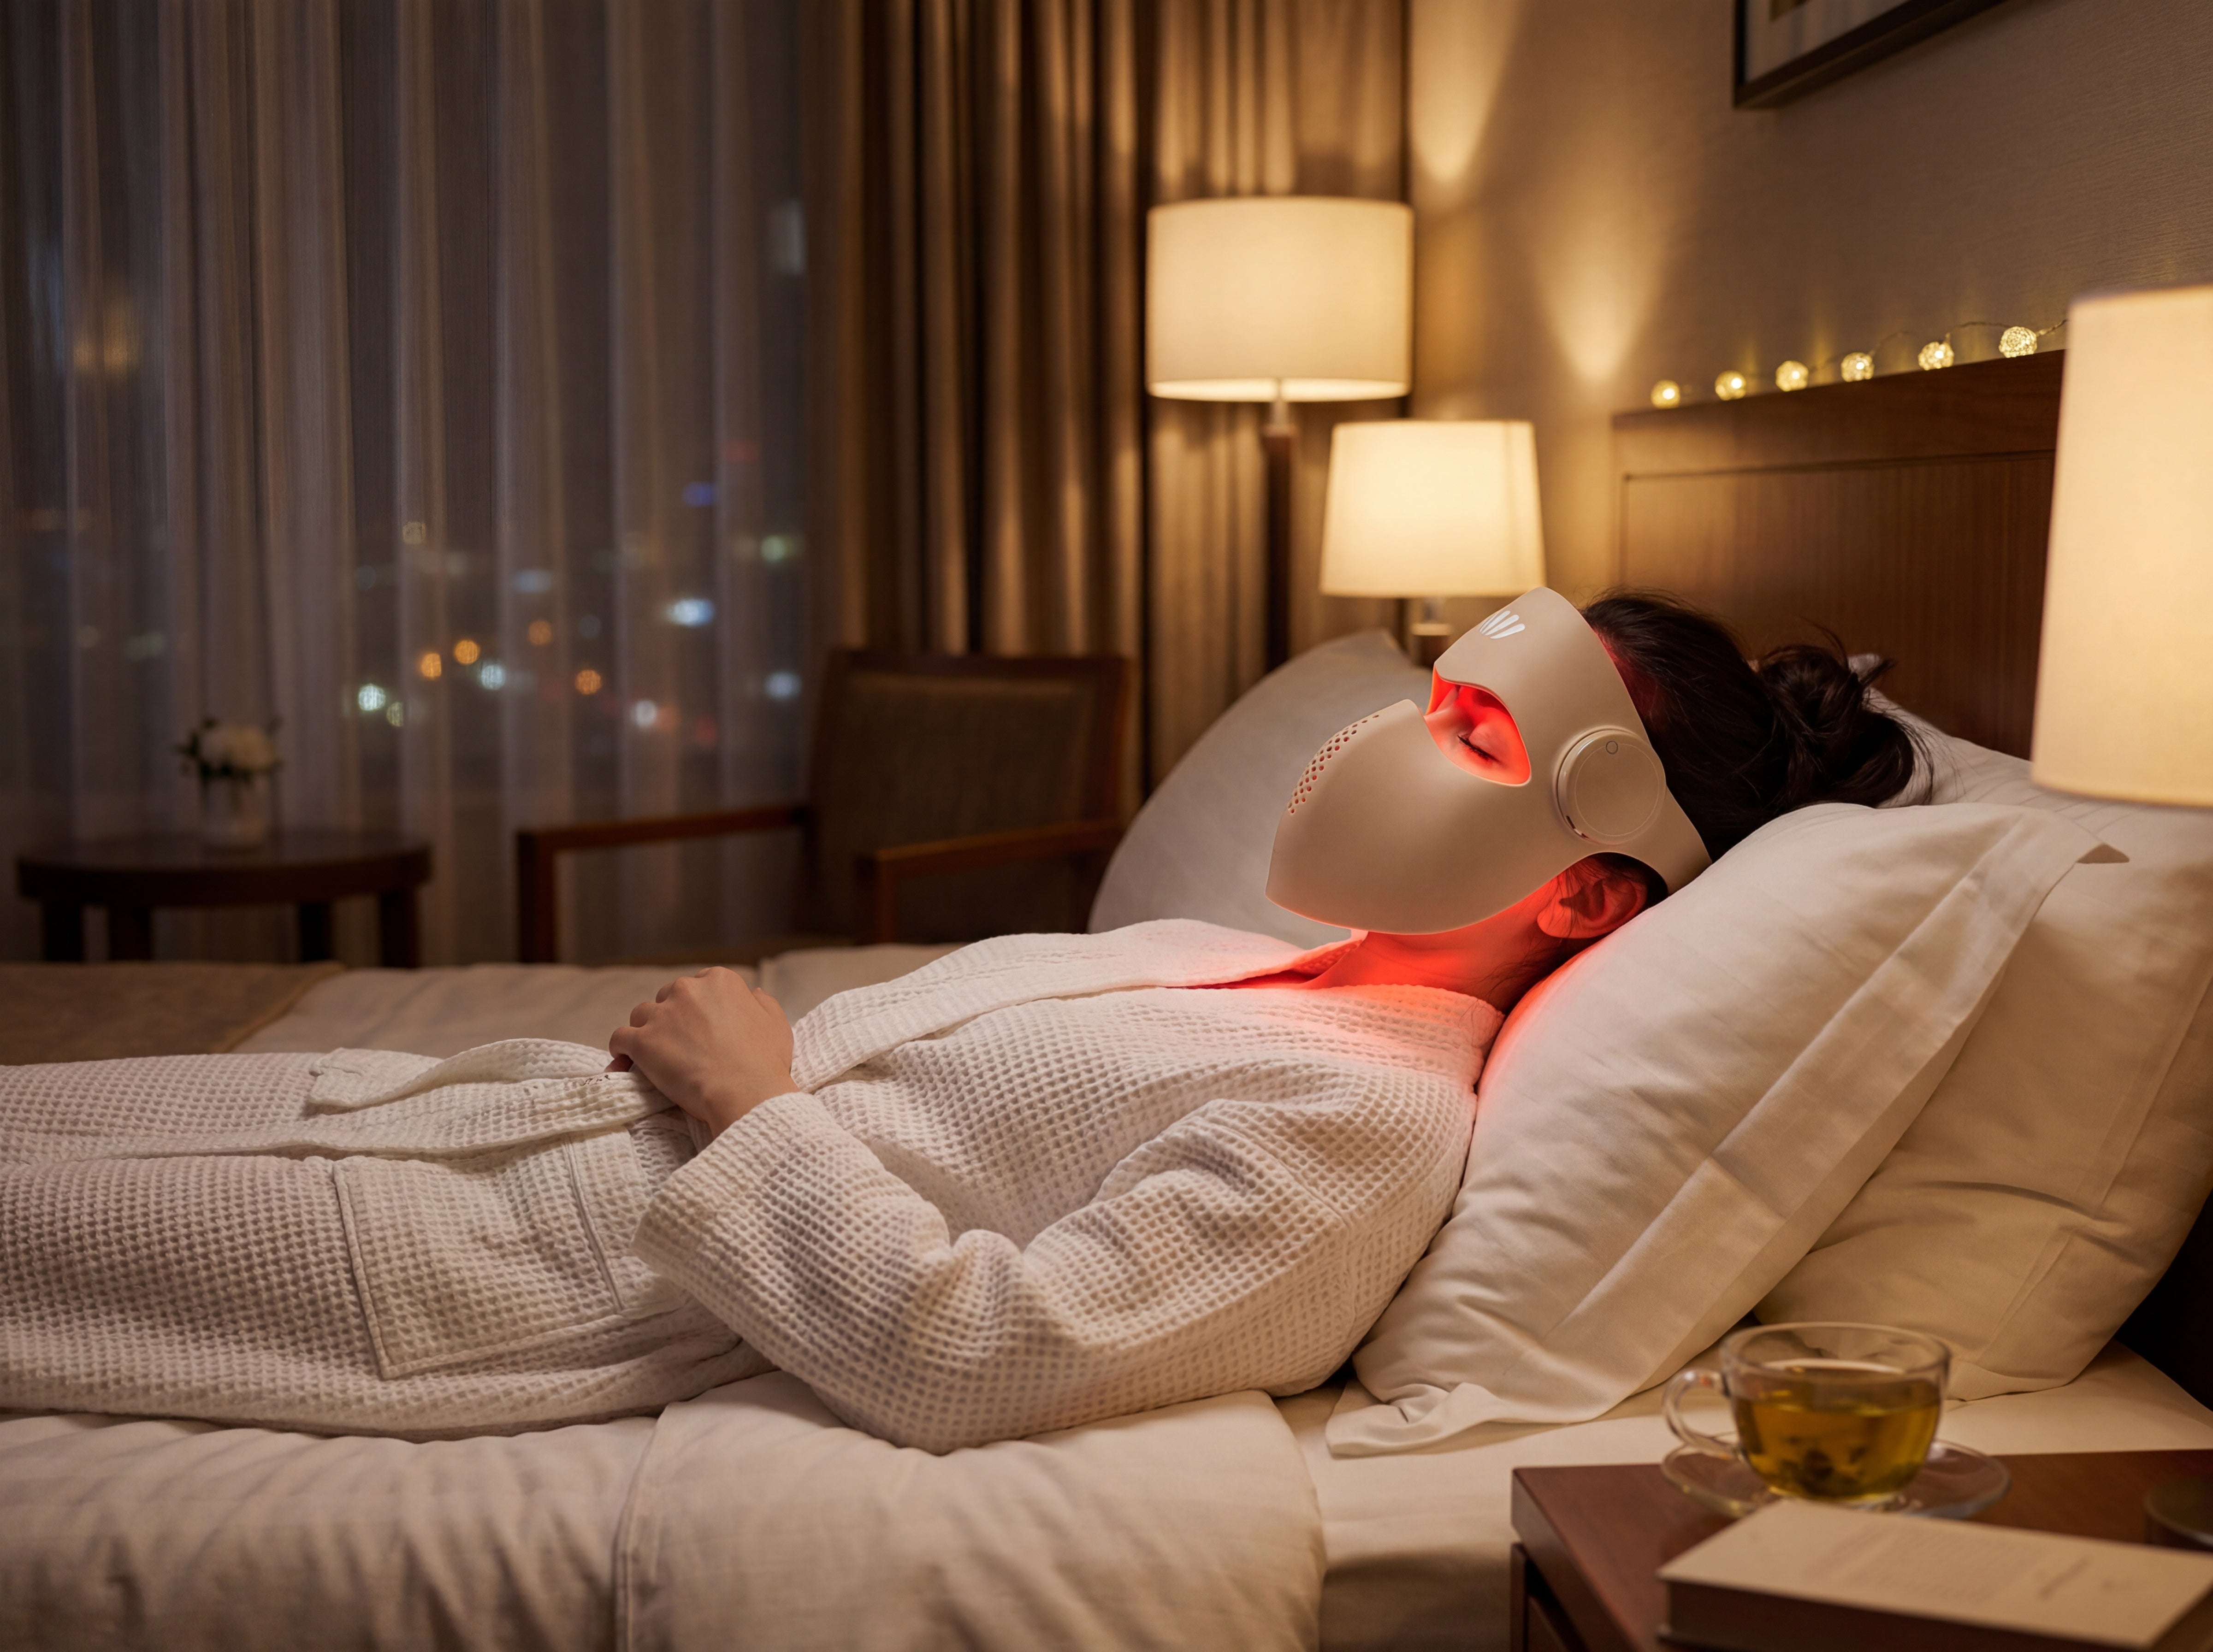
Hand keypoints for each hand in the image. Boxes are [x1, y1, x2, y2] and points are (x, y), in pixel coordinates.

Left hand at [606, 968, 795, 1139]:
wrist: (745, 1092)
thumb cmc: (764, 1061)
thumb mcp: (776, 1024)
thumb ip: (762, 1002)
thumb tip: (753, 991)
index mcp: (719, 981)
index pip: (697, 986)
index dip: (698, 1008)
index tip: (701, 1028)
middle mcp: (687, 989)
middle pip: (667, 997)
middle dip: (671, 1018)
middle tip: (682, 1046)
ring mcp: (661, 1014)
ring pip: (642, 1015)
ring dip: (647, 1031)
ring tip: (656, 1055)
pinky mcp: (641, 1040)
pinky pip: (620, 1038)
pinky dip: (621, 1049)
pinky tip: (626, 1060)